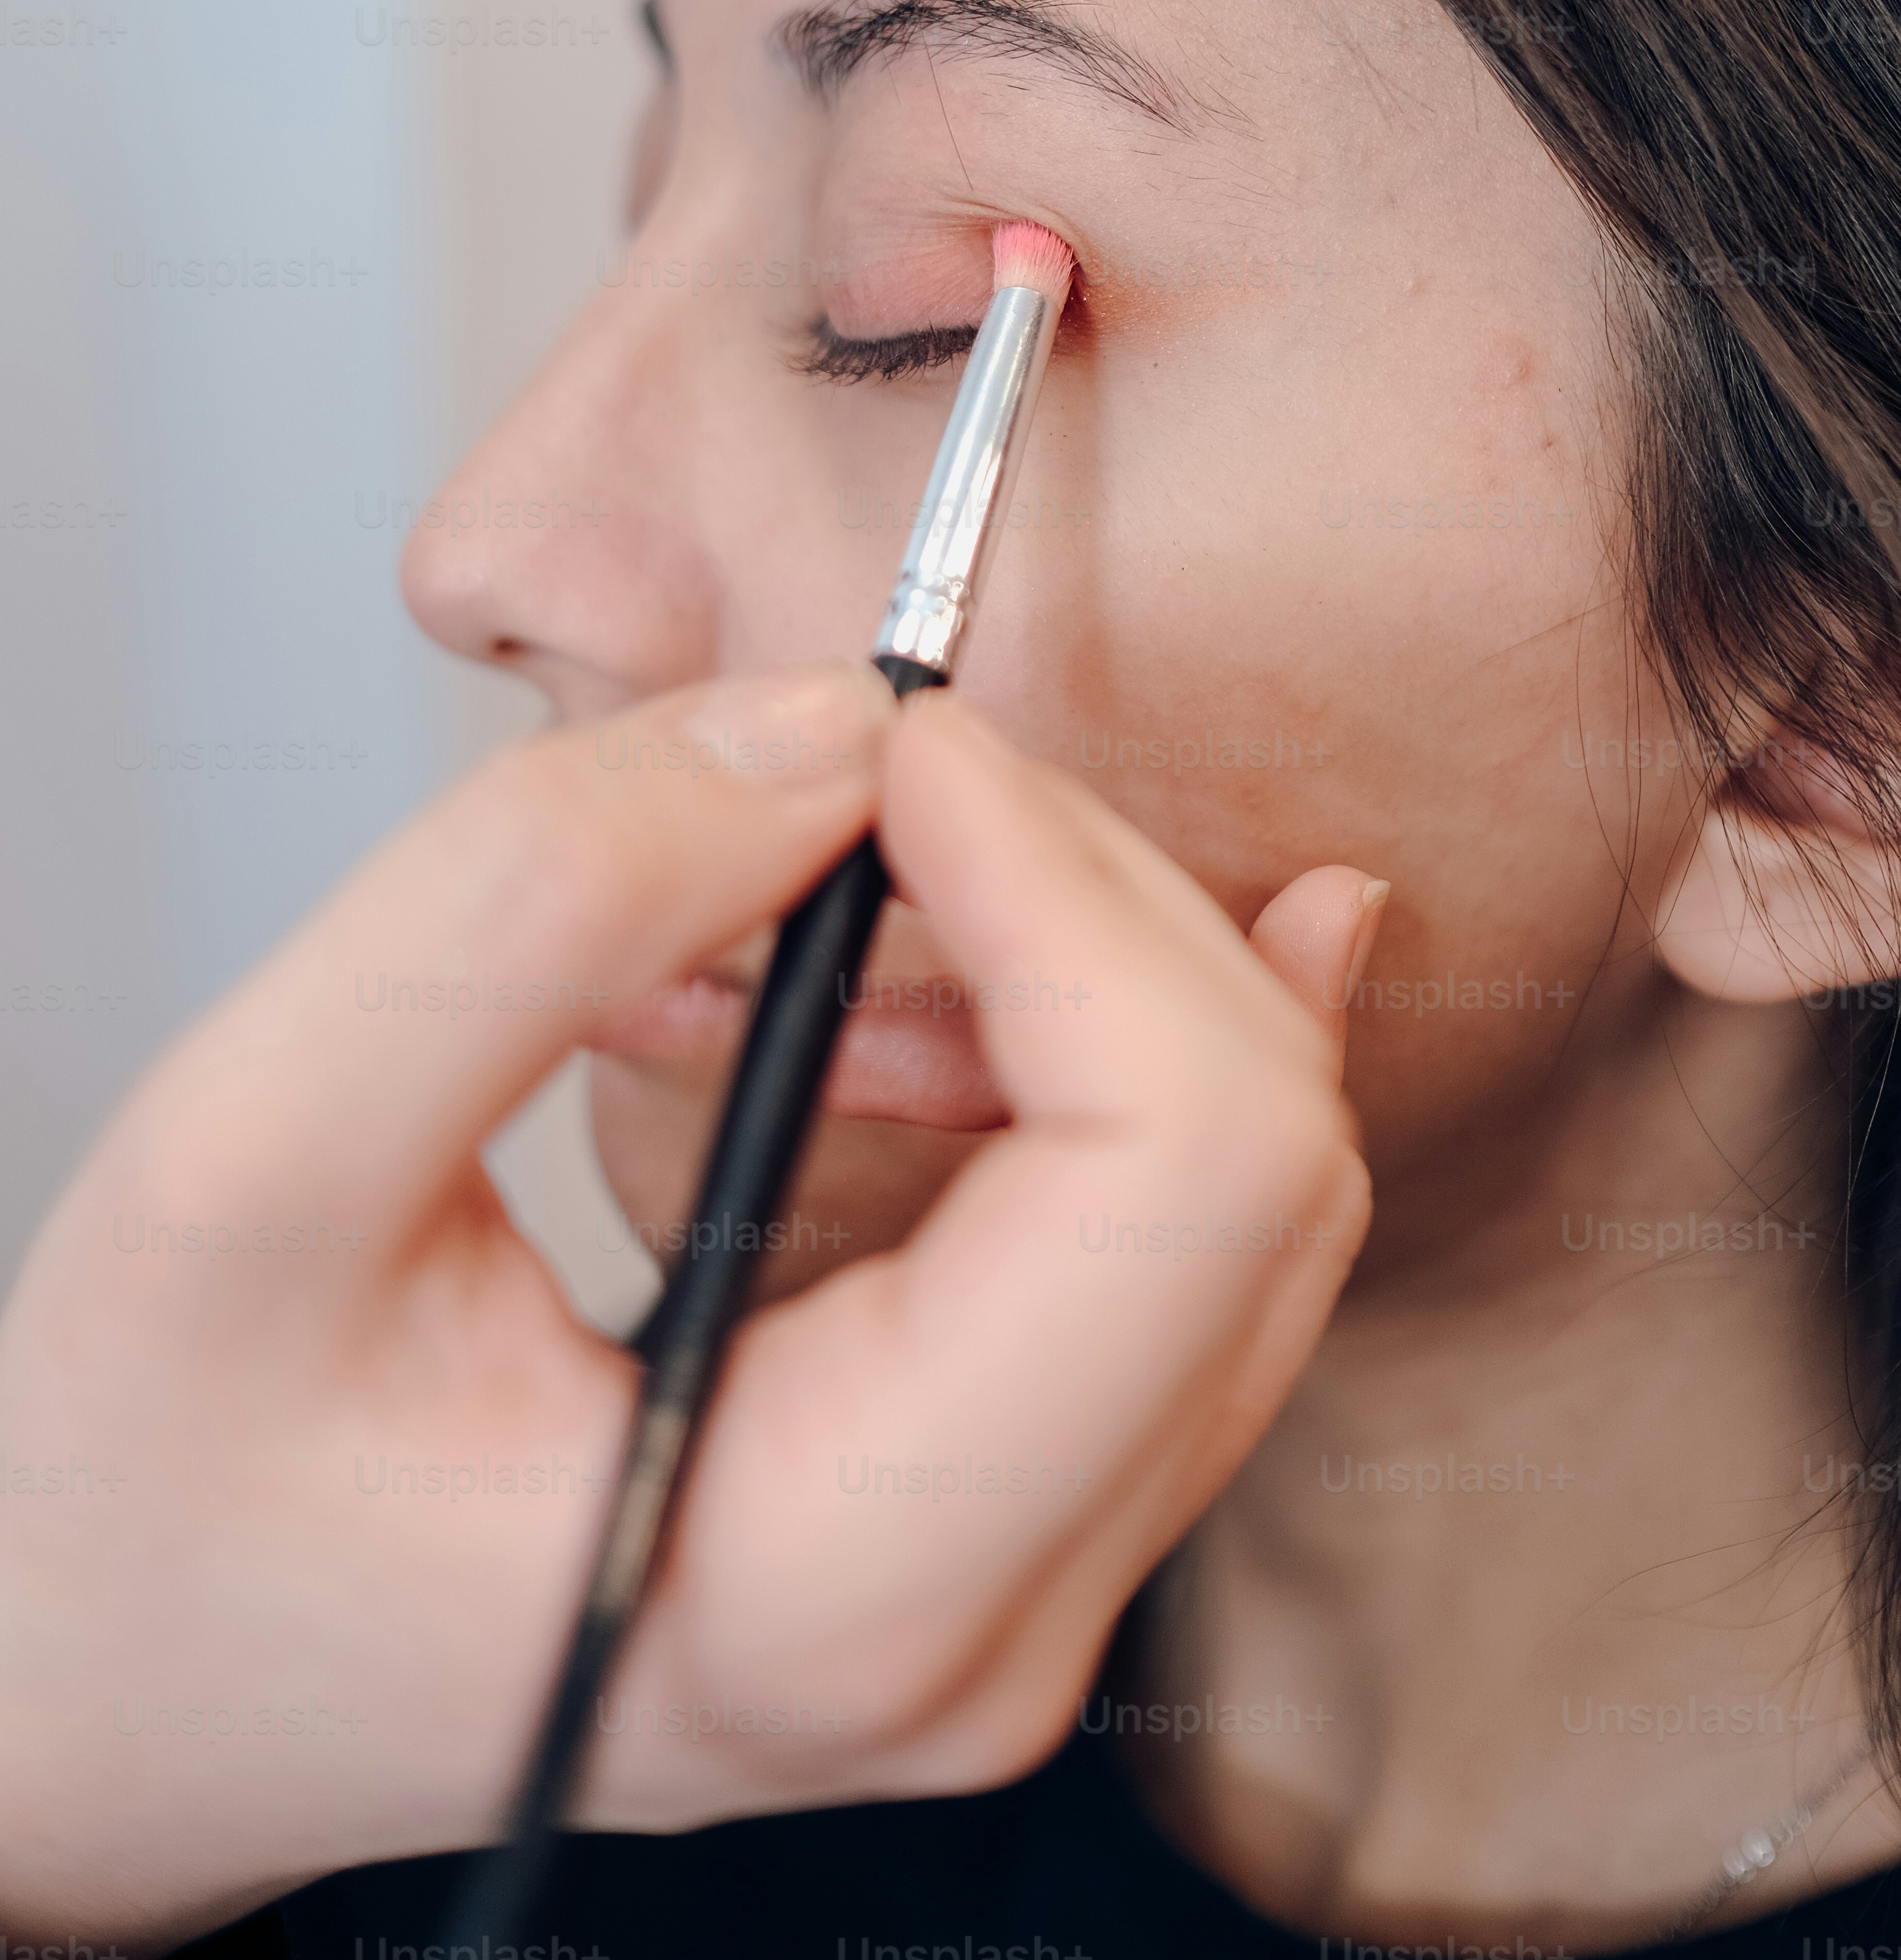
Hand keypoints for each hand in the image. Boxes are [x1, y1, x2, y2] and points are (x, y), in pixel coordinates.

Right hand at [0, 670, 1375, 1947]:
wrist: (131, 1684)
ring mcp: (1019, 1586)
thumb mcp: (255, 1161)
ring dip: (1064, 962)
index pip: (1180, 1169)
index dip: (1069, 888)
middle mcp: (984, 1632)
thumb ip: (534, 908)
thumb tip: (822, 733)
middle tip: (853, 775)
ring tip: (824, 888)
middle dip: (1078, 896)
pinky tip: (954, 952)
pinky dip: (1077, 1040)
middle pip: (1252, 1158)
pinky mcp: (1002, 1511)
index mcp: (839, 1589)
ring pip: (1241, 1183)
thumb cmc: (151, 1500)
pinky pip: (1180, 1239)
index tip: (895, 749)